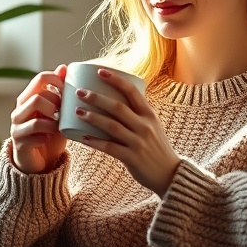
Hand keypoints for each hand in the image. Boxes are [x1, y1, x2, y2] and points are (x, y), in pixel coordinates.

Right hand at [9, 64, 67, 173]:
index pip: (40, 78)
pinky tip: (50, 138)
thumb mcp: (59, 113)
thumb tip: (64, 67)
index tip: (69, 92)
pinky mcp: (19, 142)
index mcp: (29, 98)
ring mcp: (17, 126)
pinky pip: (35, 133)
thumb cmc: (51, 135)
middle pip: (38, 97)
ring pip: (35, 114)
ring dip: (53, 120)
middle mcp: (19, 110)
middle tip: (65, 114)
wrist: (41, 164)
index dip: (57, 81)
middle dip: (56, 105)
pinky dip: (47, 135)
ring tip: (59, 127)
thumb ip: (60, 92)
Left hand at [72, 68, 179, 196]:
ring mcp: (138, 142)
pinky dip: (95, 142)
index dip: (115, 80)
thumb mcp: (153, 126)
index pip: (132, 91)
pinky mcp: (132, 158)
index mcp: (149, 114)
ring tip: (77, 111)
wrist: (169, 173)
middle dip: (96, 98)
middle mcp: (145, 126)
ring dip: (92, 117)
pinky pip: (109, 147)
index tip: (100, 72)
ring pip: (111, 126)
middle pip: (117, 107)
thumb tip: (116, 100)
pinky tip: (82, 137)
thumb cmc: (157, 147)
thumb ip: (138, 114)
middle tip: (80, 92)